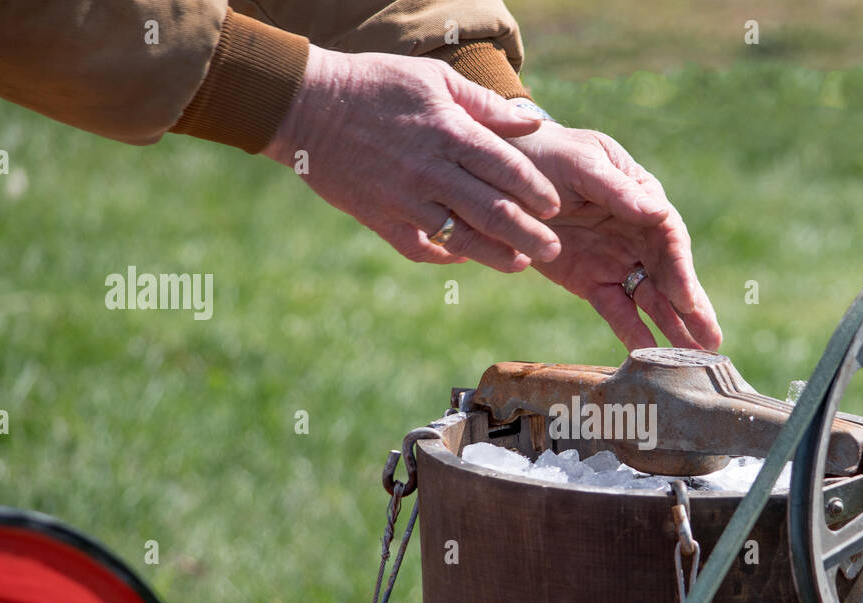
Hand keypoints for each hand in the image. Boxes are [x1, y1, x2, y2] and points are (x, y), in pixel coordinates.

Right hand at [262, 46, 562, 271]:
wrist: (307, 105)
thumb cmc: (377, 84)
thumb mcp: (435, 79)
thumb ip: (486, 105)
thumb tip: (534, 120)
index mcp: (450, 132)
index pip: (508, 169)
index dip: (536, 191)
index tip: (555, 206)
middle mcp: (432, 171)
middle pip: (495, 211)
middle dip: (530, 235)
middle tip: (554, 249)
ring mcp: (406, 199)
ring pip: (463, 238)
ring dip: (498, 255)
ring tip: (522, 263)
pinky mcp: (381, 219)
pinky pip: (422, 248)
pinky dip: (447, 256)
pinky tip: (465, 257)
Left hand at [508, 123, 720, 349]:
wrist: (504, 173)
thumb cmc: (549, 155)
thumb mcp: (582, 163)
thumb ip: (616, 190)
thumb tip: (657, 211)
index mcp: (642, 198)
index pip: (669, 237)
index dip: (680, 269)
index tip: (686, 298)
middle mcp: (637, 234)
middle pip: (669, 275)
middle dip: (691, 308)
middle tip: (712, 341)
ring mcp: (615, 261)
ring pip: (650, 299)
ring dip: (671, 327)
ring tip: (692, 358)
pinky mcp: (591, 283)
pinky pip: (616, 310)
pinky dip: (631, 332)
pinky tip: (648, 355)